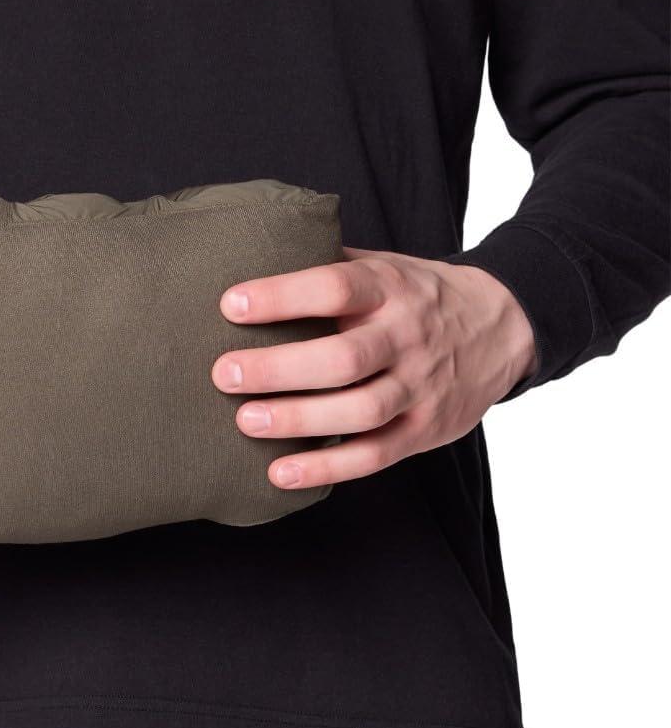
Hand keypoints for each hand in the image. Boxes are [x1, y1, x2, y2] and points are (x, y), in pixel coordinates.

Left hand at [212, 248, 536, 488]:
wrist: (502, 326)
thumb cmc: (416, 296)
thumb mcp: (384, 266)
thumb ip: (329, 266)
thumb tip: (253, 256)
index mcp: (390, 288)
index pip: (335, 288)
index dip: (282, 297)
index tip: (230, 305)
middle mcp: (407, 337)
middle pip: (343, 358)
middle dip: (279, 369)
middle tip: (224, 373)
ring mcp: (419, 387)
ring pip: (359, 410)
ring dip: (299, 420)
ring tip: (246, 422)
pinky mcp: (424, 431)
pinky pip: (374, 456)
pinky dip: (326, 468)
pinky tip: (280, 472)